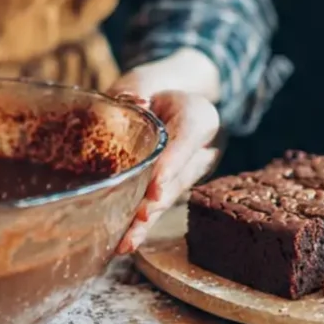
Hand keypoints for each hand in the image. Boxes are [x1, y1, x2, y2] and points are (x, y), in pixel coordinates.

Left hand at [110, 52, 221, 254]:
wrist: (165, 97)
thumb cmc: (150, 87)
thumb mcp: (142, 79)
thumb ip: (136, 88)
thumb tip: (134, 100)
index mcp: (199, 114)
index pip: (191, 137)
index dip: (173, 163)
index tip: (155, 184)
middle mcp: (201, 148)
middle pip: (182, 177)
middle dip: (158, 200)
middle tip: (140, 217)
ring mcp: (188, 171)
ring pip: (169, 198)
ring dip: (147, 221)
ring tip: (127, 241)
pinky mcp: (170, 187)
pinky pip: (156, 206)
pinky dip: (139, 225)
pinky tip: (122, 244)